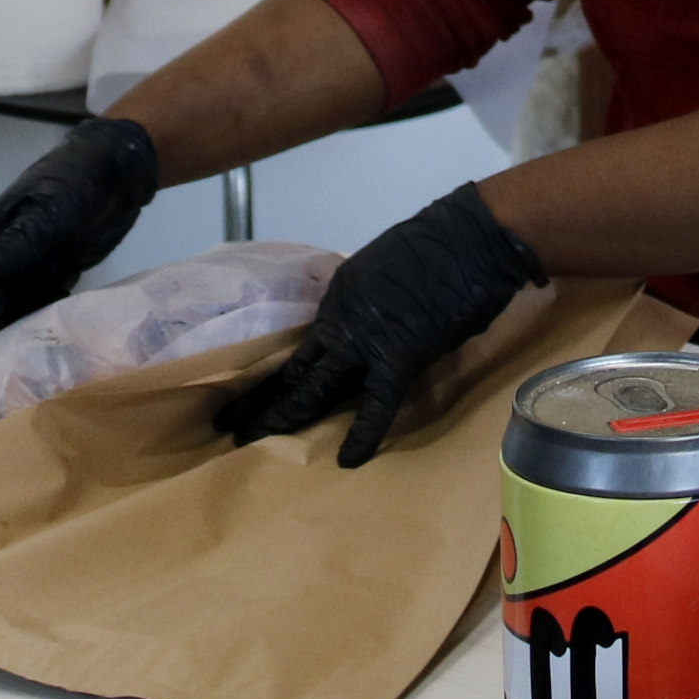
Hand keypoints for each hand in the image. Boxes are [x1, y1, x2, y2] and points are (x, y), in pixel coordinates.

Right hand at [0, 114, 160, 344]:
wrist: (121, 164)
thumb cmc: (79, 177)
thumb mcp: (52, 208)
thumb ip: (22, 240)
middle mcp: (9, 250)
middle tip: (7, 370)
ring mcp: (35, 259)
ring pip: (17, 304)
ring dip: (19, 330)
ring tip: (31, 363)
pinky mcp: (61, 265)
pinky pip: (45, 299)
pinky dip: (44, 318)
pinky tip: (56, 340)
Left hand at [217, 184, 547, 466]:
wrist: (470, 238)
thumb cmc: (440, 246)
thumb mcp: (386, 270)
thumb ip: (370, 304)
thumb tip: (374, 328)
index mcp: (339, 297)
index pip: (303, 348)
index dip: (280, 374)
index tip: (259, 393)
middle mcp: (341, 320)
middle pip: (294, 369)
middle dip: (260, 398)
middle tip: (228, 424)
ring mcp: (363, 340)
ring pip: (314, 387)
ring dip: (283, 416)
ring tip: (249, 440)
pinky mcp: (397, 359)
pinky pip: (375, 406)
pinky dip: (363, 435)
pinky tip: (347, 460)